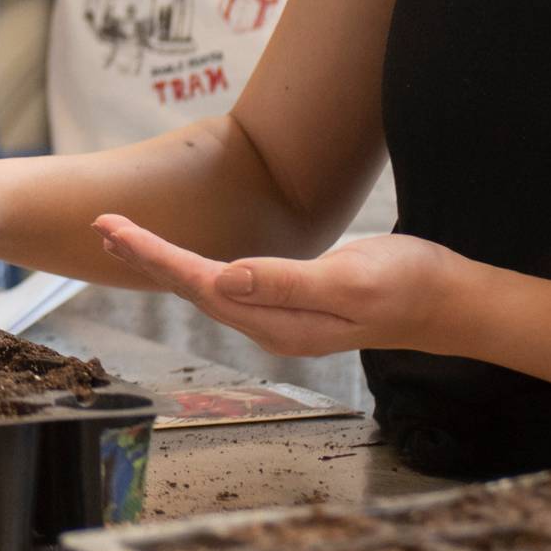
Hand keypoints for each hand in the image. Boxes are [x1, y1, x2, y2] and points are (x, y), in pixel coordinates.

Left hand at [91, 219, 460, 359]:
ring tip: (126, 237)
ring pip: (207, 289)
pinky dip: (196, 268)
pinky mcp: (293, 306)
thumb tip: (225, 279)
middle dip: (146, 257)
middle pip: (193, 288)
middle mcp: (271, 326)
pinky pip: (230, 287)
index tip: (114, 227)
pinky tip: (185, 260)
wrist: (450, 302)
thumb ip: (287, 283)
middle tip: (101, 224)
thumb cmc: (407, 286)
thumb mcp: (350, 281)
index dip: (154, 254)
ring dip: (165, 262)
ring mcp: (282, 319)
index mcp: (278, 322)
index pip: (199, 284)